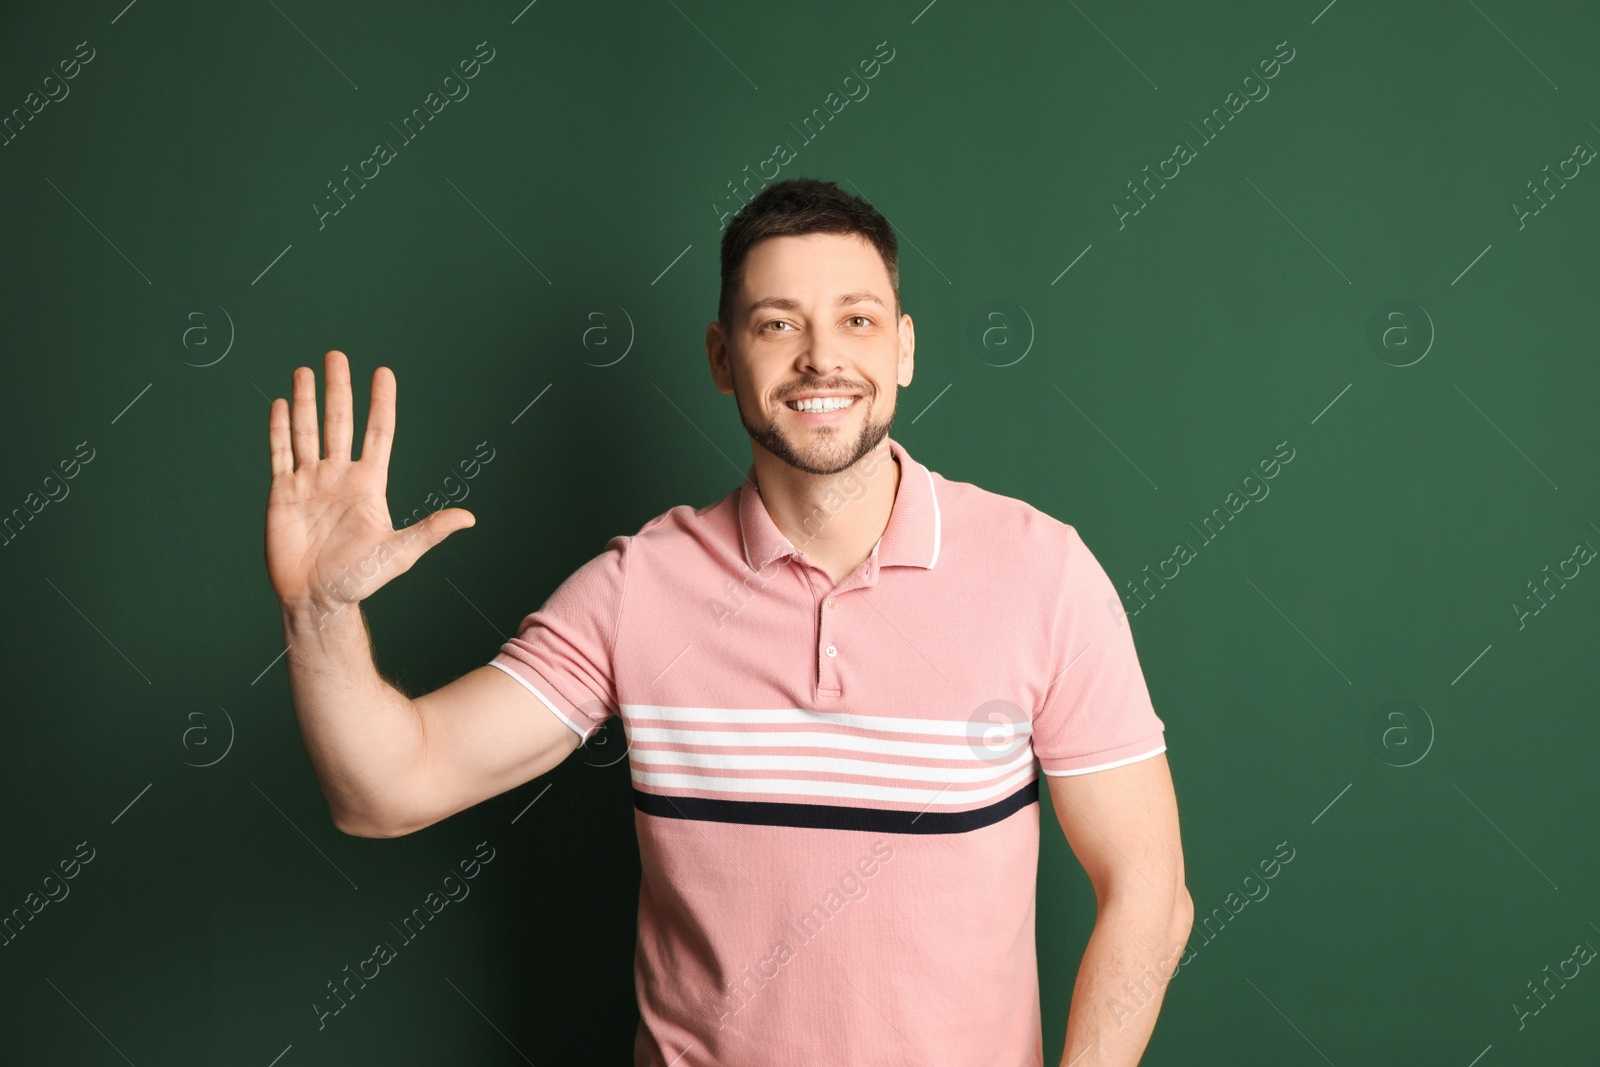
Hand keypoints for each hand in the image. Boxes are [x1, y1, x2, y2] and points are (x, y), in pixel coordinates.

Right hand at [265, 350, 473, 616]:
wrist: (316, 600)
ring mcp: (309, 482)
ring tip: (305, 370)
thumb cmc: (359, 580)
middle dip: (338, 389)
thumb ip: (430, 530)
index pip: (377, 433)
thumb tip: (469, 518)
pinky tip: (280, 405)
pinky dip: (279, 430)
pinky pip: (280, 454)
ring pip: (307, 431)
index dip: (380, 403)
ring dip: (306, 401)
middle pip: (338, 422)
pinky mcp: (282, 494)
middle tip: (337, 355)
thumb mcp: (400, 552)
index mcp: (368, 485)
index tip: (383, 373)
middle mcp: (338, 476)